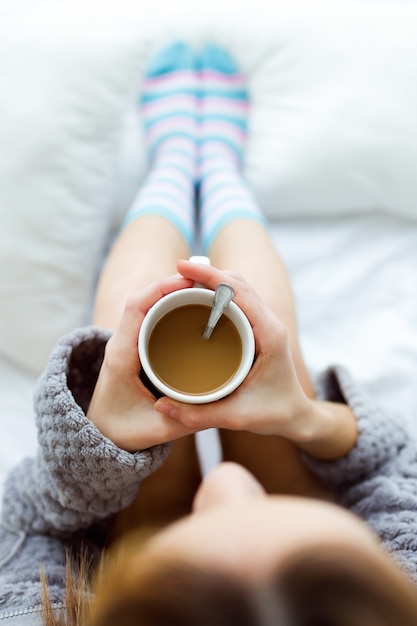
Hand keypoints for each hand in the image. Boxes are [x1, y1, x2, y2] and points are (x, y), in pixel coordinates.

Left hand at [87, 274, 199, 451]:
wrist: (99, 434)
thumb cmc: (122, 431)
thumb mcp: (156, 430)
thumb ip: (185, 419)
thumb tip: (219, 404)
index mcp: (122, 355)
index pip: (136, 307)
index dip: (160, 287)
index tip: (188, 281)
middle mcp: (122, 342)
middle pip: (145, 299)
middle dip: (174, 285)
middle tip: (208, 283)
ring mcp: (128, 342)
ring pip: (148, 305)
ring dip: (173, 294)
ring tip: (205, 292)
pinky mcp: (135, 346)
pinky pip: (151, 317)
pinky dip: (170, 307)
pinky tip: (193, 309)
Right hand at [154, 260, 311, 438]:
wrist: (296, 417)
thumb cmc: (274, 414)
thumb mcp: (236, 417)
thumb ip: (198, 414)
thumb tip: (161, 407)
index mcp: (269, 335)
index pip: (240, 292)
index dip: (211, 275)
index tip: (182, 267)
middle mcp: (270, 323)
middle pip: (238, 282)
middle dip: (208, 272)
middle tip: (177, 272)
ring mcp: (266, 323)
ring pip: (240, 287)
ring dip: (214, 279)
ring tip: (184, 281)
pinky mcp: (259, 327)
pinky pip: (239, 299)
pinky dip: (219, 291)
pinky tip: (199, 298)